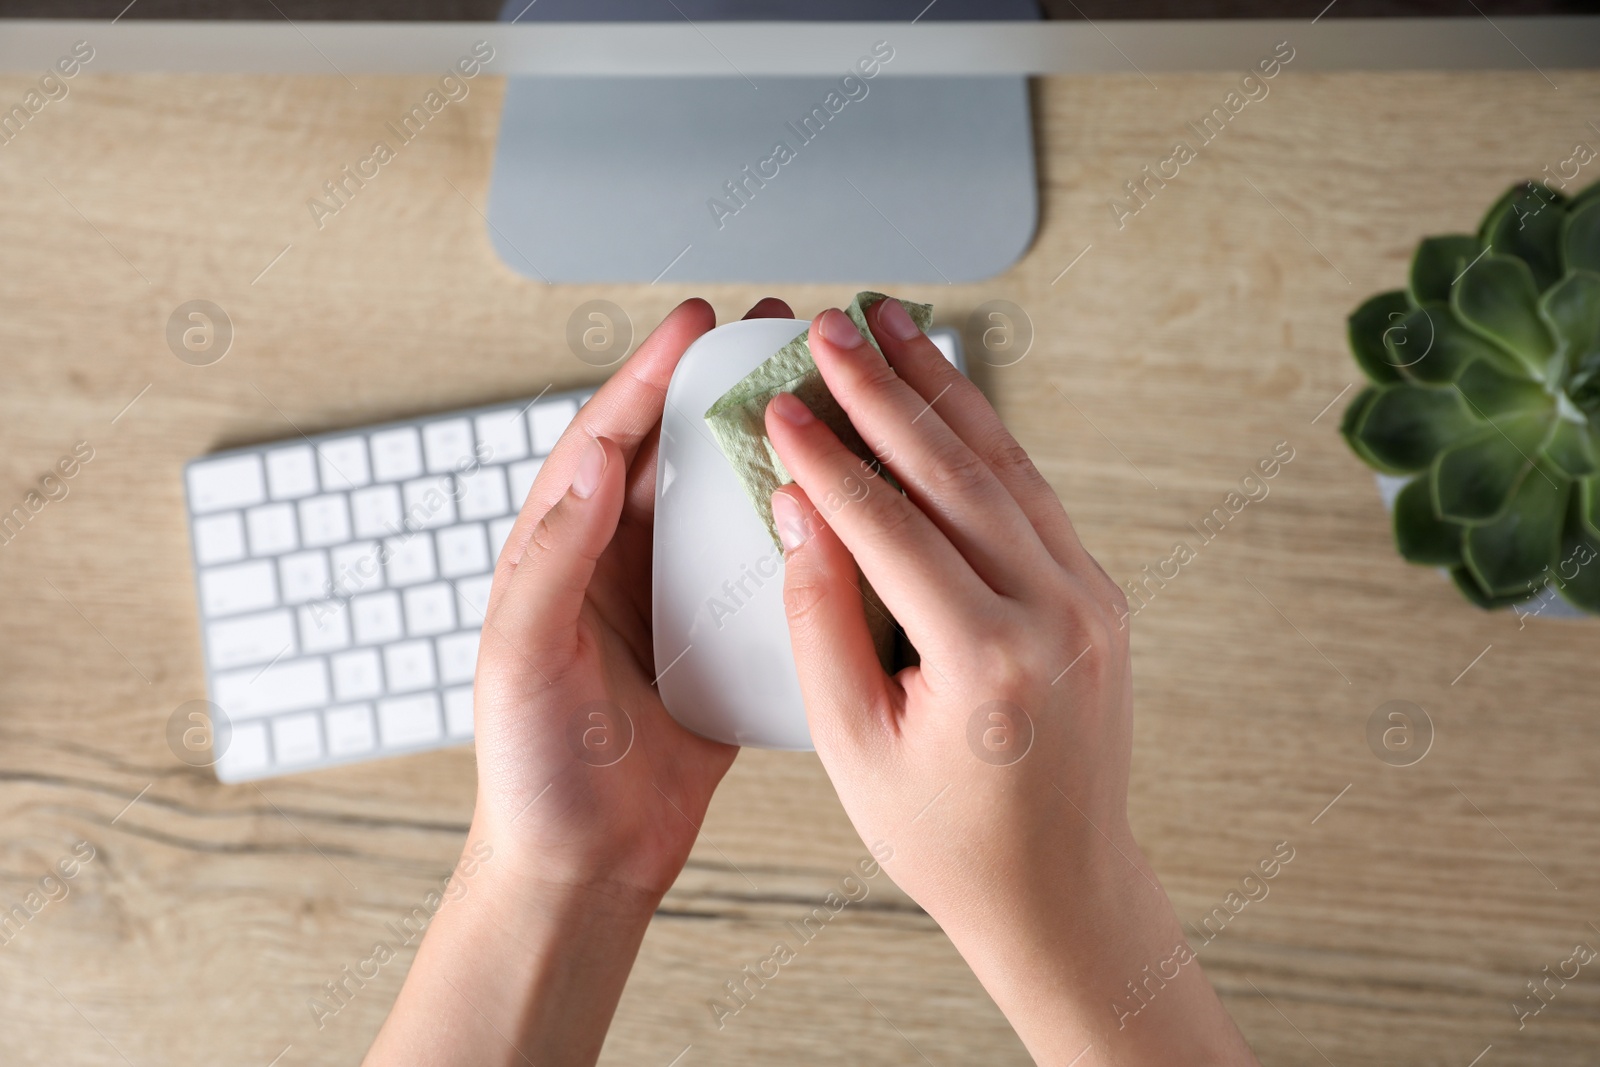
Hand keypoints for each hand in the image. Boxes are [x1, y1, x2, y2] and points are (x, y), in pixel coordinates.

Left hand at [368, 298, 790, 1066]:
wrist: (582, 865)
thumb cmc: (532, 770)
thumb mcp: (523, 654)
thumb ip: (556, 554)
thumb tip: (595, 456)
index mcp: (559, 553)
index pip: (605, 441)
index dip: (650, 376)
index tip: (695, 324)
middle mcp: (615, 565)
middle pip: (672, 454)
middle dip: (718, 390)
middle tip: (773, 335)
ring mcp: (669, 603)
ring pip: (721, 504)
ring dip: (761, 450)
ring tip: (814, 399)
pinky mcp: (714, 647)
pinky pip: (757, 574)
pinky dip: (792, 535)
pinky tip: (836, 509)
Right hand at [763, 300, 1257, 1065]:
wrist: (1060, 888)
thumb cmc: (948, 838)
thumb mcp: (852, 746)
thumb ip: (821, 619)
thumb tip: (800, 508)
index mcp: (988, 662)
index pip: (888, 526)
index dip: (825, 457)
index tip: (780, 403)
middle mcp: (1056, 616)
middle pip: (953, 471)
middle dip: (882, 390)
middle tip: (831, 326)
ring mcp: (1090, 600)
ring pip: (1004, 465)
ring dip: (942, 389)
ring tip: (891, 324)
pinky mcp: (1099, 595)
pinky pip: (1033, 496)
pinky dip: (984, 438)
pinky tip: (947, 397)